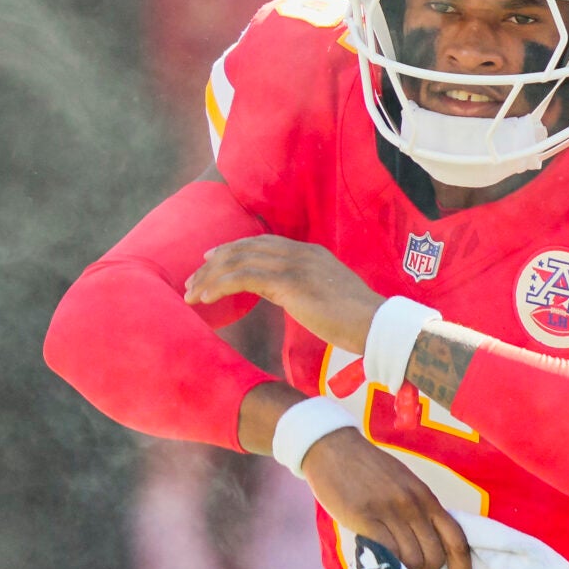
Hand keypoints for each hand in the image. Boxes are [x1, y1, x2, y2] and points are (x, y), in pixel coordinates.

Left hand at [187, 236, 384, 353]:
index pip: (263, 243)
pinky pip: (243, 277)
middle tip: (193, 277)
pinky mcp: (289, 282)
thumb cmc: (357, 321)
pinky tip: (206, 298)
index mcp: (310, 254)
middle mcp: (300, 253)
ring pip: (240, 261)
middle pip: (246, 248)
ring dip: (211, 277)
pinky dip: (220, 285)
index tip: (213, 258)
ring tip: (191, 292)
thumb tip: (288, 295)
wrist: (376, 325)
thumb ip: (306, 290)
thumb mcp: (328, 297)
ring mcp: (295, 265)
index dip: (235, 249)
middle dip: (216, 262)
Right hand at [295, 429, 472, 568]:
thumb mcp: (403, 486)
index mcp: (427, 498)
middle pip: (435, 556)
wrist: (334, 449)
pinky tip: (378, 566)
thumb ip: (417, 513)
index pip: (457, 540)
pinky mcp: (366, 517)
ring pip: (413, 559)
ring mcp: (391, 511)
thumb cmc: (367, 470)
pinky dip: (387, 566)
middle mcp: (415, 505)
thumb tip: (428, 549)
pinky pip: (387, 552)